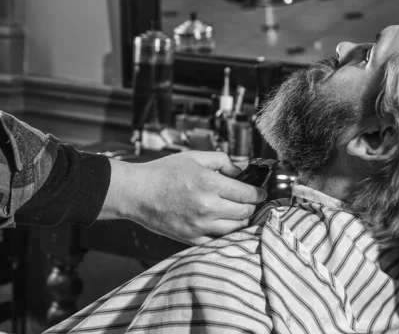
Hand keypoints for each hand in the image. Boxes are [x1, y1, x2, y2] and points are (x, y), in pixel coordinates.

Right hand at [100, 151, 267, 244]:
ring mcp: (199, 226)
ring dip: (241, 221)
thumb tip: (241, 172)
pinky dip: (226, 234)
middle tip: (250, 202)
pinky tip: (225, 225)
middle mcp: (207, 206)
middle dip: (252, 206)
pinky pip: (218, 241)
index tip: (262, 193)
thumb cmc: (164, 171)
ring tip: (239, 213)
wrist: (137, 193)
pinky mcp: (190, 239)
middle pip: (245, 213)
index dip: (259, 194)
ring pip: (235, 229)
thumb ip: (223, 161)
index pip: (247, 194)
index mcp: (210, 183)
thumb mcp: (195, 156)